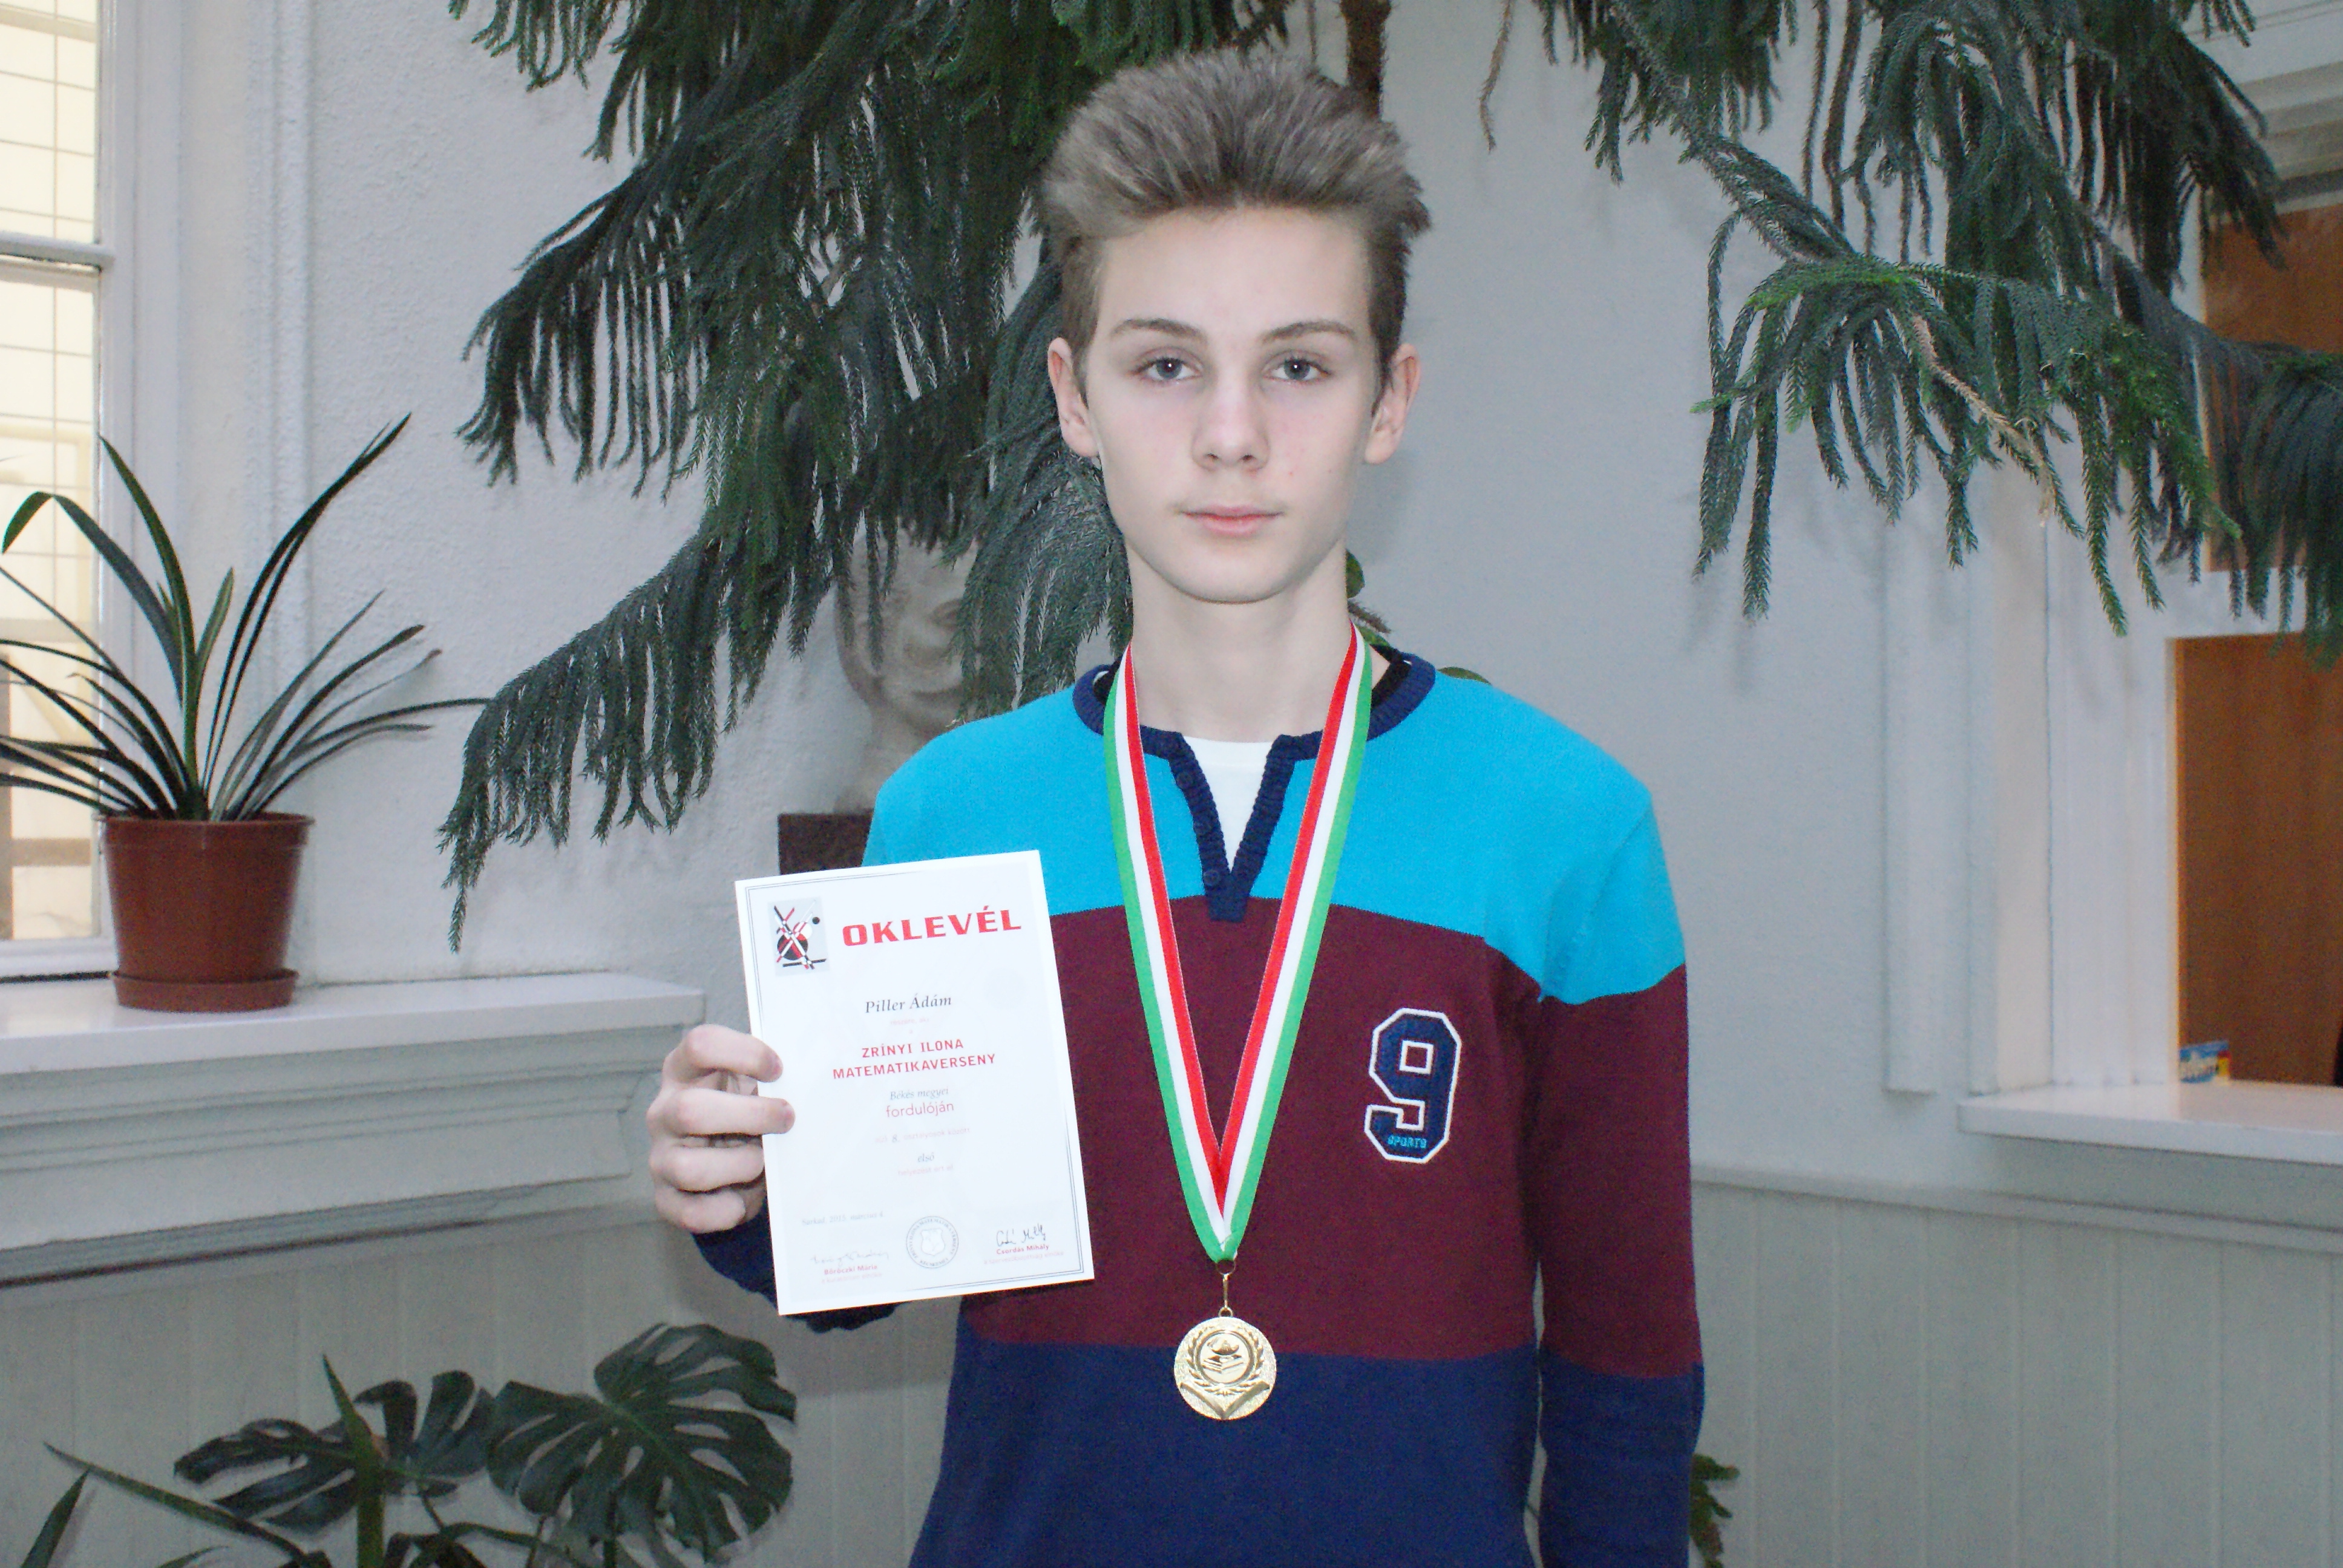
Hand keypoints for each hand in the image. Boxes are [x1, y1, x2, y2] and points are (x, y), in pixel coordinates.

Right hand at [647, 1023, 793, 1232]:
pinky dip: (724, 1210)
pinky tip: (742, 1199)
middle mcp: (665, 1111)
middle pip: (690, 1110)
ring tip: (762, 1162)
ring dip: (740, 1166)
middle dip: (750, 1117)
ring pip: (689, 1168)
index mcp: (685, 1072)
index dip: (743, 1054)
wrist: (728, 1168)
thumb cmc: (745, 1117)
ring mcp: (661, 1157)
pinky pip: (690, 1212)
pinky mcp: (665, 1198)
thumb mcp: (752, 1090)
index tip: (778, 1070)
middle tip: (786, 1119)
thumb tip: (815, 1087)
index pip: (699, 1045)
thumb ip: (771, 1082)